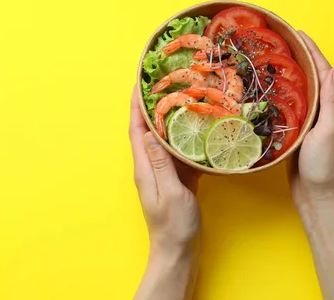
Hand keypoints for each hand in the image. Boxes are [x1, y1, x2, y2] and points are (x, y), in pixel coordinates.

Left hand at [129, 85, 200, 254]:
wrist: (178, 252)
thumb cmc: (173, 225)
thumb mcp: (170, 192)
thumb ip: (161, 162)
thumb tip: (150, 133)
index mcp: (145, 167)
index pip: (137, 129)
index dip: (136, 105)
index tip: (139, 82)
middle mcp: (150, 166)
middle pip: (148, 130)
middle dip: (151, 105)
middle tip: (163, 83)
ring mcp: (163, 173)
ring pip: (164, 139)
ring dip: (169, 119)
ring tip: (180, 98)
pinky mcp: (176, 180)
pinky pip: (178, 153)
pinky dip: (184, 138)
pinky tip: (196, 129)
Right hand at [288, 31, 333, 212]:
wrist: (319, 200)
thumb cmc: (327, 169)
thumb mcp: (330, 132)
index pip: (327, 73)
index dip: (312, 51)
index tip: (297, 33)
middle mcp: (332, 113)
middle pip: (315, 79)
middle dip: (301, 58)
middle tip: (280, 42)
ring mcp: (318, 123)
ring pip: (304, 92)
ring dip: (291, 75)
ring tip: (272, 60)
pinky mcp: (304, 133)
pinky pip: (295, 107)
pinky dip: (284, 94)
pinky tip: (271, 91)